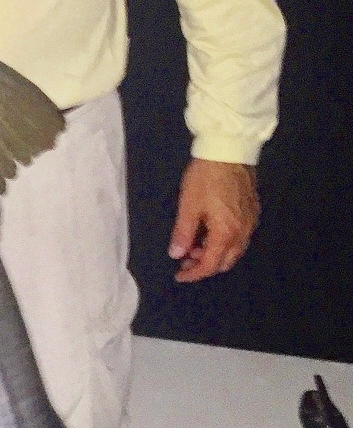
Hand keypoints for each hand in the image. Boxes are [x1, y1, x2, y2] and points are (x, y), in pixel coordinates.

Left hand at [169, 158, 258, 281]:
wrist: (229, 152)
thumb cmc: (206, 178)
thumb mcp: (189, 206)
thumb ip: (183, 233)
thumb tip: (176, 254)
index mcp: (226, 233)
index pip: (210, 264)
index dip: (194, 273)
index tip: (179, 275)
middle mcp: (243, 232)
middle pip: (225, 261)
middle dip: (204, 265)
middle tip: (184, 259)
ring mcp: (250, 222)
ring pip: (234, 250)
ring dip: (214, 253)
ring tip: (193, 244)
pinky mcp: (252, 211)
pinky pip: (239, 236)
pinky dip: (223, 241)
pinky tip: (209, 232)